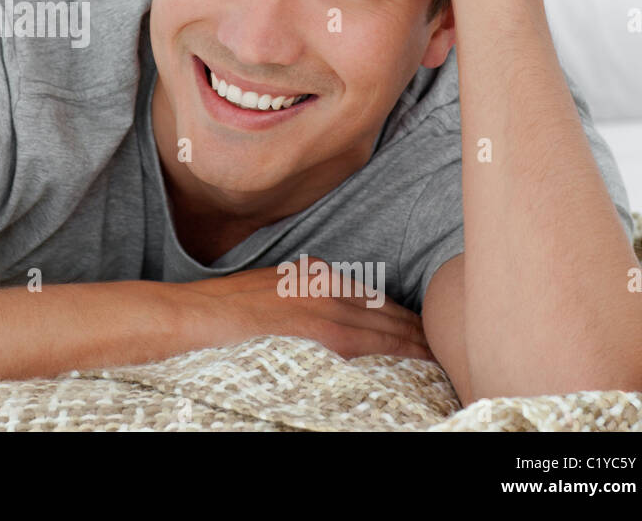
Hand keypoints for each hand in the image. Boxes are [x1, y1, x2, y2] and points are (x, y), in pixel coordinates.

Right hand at [171, 255, 432, 360]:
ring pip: (388, 330)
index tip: (420, 330)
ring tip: (440, 361)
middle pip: (389, 312)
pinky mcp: (323, 334)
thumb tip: (326, 314)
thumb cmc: (225, 308)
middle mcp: (329, 286)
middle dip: (417, 330)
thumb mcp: (272, 286)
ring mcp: (328, 310)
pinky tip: (415, 367)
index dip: (400, 317)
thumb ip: (303, 293)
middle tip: (446, 348)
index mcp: (317, 274)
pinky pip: (373, 347)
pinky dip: (398, 355)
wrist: (195, 316)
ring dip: (416, 345)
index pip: (374, 298)